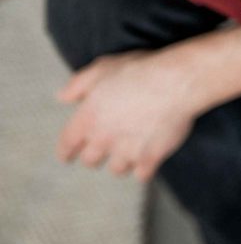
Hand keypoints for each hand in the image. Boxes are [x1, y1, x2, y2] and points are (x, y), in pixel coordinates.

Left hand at [56, 47, 197, 181]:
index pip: (67, 145)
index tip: (68, 156)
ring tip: (131, 152)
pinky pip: (142, 175)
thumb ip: (78, 84)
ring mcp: (127, 151)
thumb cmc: (140, 71)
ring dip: (122, 162)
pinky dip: (144, 169)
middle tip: (106, 148)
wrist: (175, 83)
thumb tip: (62, 97)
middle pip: (91, 161)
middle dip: (97, 156)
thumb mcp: (103, 68)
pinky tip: (149, 160)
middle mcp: (103, 139)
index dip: (66, 151)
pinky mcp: (150, 158)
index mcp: (88, 118)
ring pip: (117, 169)